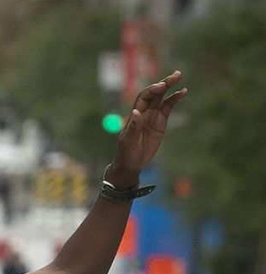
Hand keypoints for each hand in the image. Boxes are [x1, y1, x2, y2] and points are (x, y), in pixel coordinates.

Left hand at [109, 71, 187, 185]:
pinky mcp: (161, 122)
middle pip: (154, 93)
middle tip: (175, 75)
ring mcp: (153, 116)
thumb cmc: (126, 151)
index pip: (144, 97)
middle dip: (163, 83)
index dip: (152, 90)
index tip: (161, 86)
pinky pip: (168, 107)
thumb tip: (136, 112)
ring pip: (162, 98)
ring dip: (170, 87)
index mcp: (135, 114)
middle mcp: (144, 112)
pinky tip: (182, 92)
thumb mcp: (129, 140)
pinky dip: (174, 99)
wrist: (131, 162)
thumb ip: (133, 126)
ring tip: (179, 77)